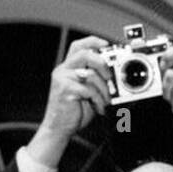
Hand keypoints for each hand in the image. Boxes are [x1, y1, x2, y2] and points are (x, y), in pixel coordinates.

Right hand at [27, 36, 111, 169]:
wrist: (58, 129)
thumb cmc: (73, 112)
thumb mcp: (87, 92)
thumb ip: (96, 80)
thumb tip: (114, 74)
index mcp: (68, 68)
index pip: (79, 46)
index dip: (93, 42)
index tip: (108, 46)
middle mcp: (63, 70)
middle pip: (84, 53)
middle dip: (101, 62)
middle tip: (109, 76)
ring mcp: (62, 79)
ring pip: (90, 74)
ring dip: (104, 89)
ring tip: (106, 101)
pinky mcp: (65, 90)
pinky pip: (89, 90)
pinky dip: (98, 100)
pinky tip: (99, 108)